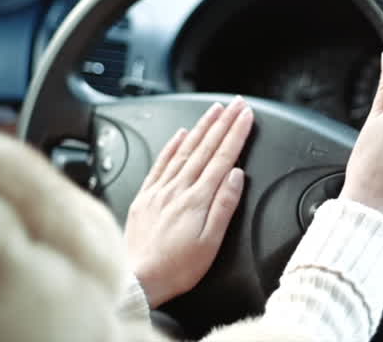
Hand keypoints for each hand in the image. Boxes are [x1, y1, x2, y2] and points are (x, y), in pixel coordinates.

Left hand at [124, 96, 253, 307]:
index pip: (222, 157)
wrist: (136, 279)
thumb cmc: (175, 268)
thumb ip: (224, 206)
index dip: (236, 133)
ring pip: (185, 149)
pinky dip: (172, 145)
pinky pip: (161, 162)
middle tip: (236, 103)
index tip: (246, 115)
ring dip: (202, 127)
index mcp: (197, 199)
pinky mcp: (145, 196)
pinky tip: (180, 133)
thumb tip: (236, 176)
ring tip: (214, 110)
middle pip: (205, 147)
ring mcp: (160, 190)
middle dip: (223, 122)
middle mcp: (178, 188)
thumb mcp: (210, 243)